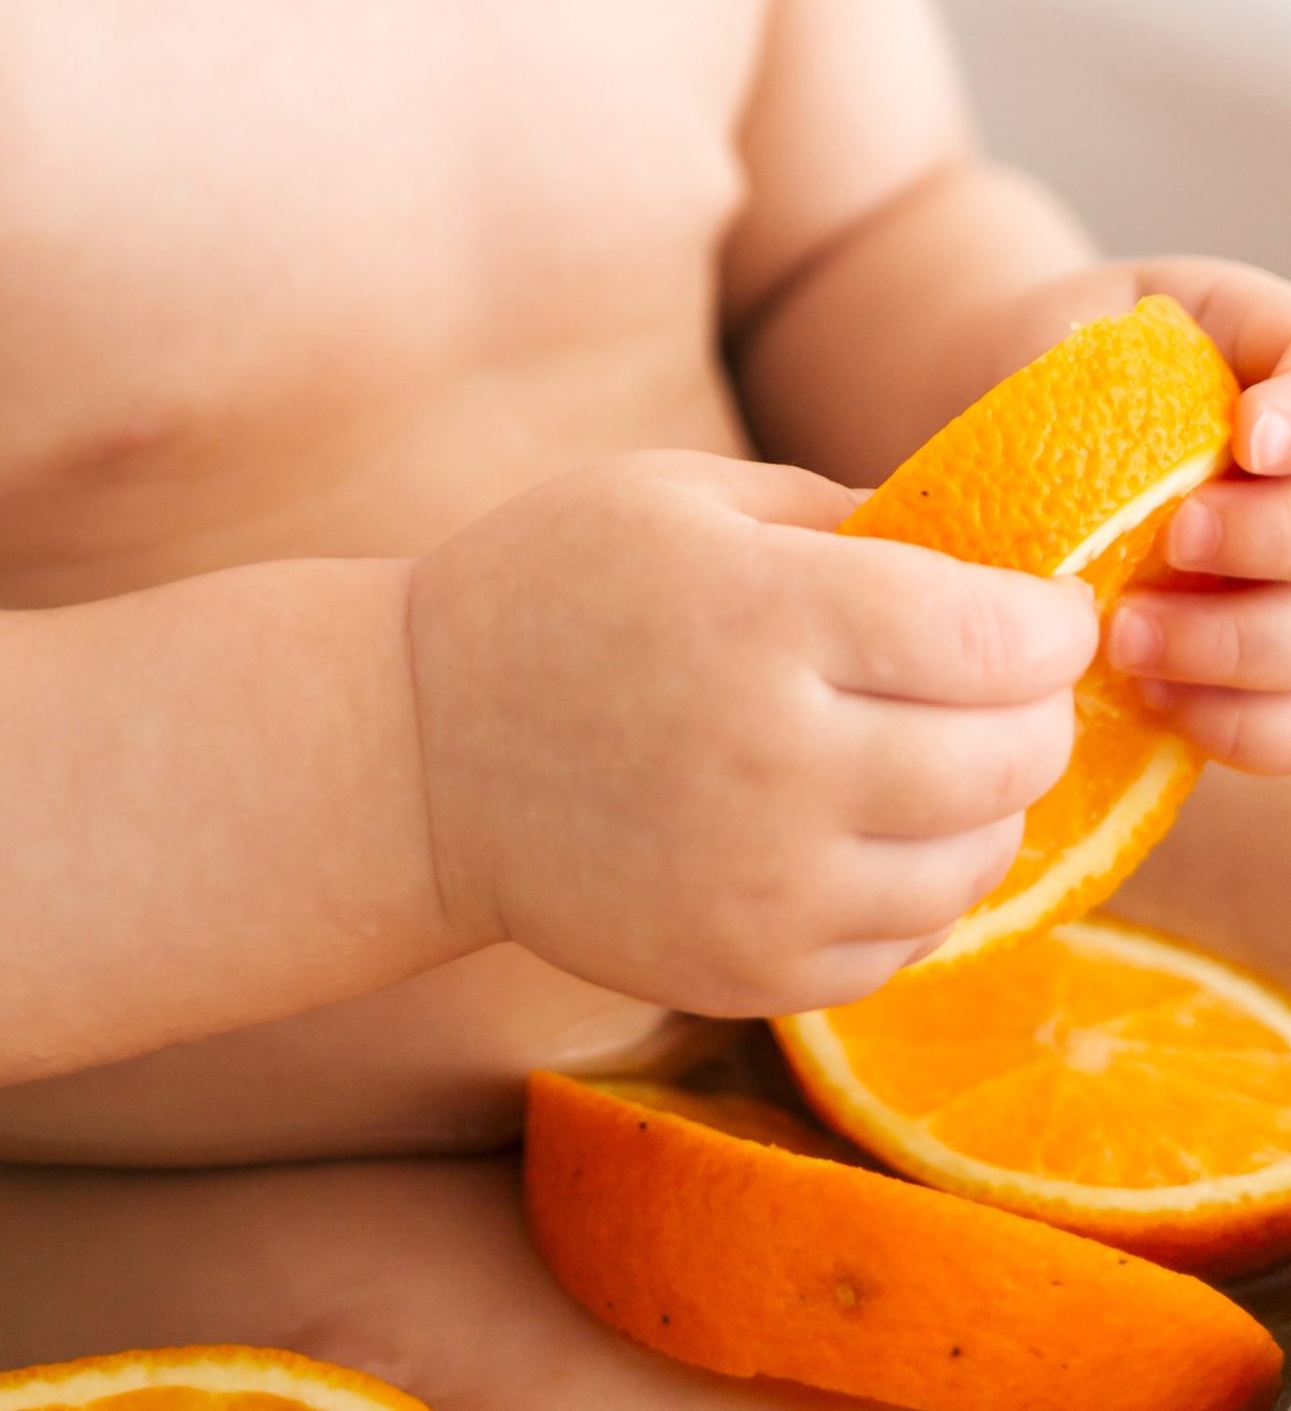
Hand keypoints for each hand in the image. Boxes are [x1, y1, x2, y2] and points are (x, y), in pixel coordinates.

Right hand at [406, 451, 1096, 1018]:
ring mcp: (766, 885)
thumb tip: (988, 553)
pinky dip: (921, 885)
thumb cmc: (552, 589)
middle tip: (1001, 680)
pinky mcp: (748, 972)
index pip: (993, 641)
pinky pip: (908, 942)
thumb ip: (843, 516)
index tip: (1046, 607)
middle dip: (1034, 709)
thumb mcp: (683, 494)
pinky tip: (870, 829)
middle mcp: (778, 761)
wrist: (417, 752)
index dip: (1050, 621)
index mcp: (764, 616)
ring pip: (976, 860)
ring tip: (935, 753)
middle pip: (1008, 756)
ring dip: (986, 802)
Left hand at [1095, 259, 1290, 770]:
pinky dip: (1235, 722)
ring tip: (1131, 631)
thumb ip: (1237, 347)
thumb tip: (1264, 439)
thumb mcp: (1172, 313)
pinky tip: (1158, 694)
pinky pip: (1288, 732)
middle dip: (1273, 545)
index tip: (1247, 444)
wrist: (1034, 401)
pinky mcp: (1274, 686)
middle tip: (1177, 539)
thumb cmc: (1109, 353)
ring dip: (1237, 647)